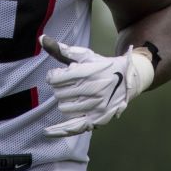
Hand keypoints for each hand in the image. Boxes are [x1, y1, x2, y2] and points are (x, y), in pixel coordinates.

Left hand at [40, 35, 154, 136]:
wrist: (129, 79)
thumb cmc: (103, 66)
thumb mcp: (85, 55)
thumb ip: (62, 49)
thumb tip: (41, 38)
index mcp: (88, 72)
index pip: (56, 78)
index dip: (53, 76)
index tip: (58, 74)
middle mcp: (92, 89)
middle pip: (59, 93)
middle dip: (60, 88)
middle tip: (70, 85)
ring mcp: (95, 106)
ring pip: (64, 108)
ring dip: (65, 101)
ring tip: (75, 95)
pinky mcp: (98, 119)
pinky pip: (73, 127)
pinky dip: (59, 130)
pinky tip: (47, 132)